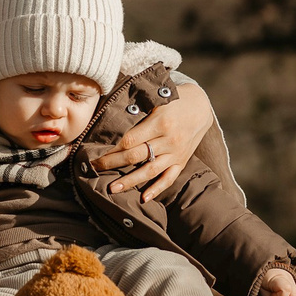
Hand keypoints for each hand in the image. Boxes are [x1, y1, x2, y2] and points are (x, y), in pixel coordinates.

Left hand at [100, 82, 215, 199]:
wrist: (200, 107)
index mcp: (160, 122)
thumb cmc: (172, 99)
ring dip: (130, 181)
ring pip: (150, 171)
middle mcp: (169, 140)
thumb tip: (108, 116)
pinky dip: (157, 189)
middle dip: (112, 163)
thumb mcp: (155, 97)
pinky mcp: (181, 162)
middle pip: (136, 156)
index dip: (111, 148)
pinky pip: (169, 178)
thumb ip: (136, 108)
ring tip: (112, 189)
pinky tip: (144, 198)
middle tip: (94, 167)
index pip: (130, 139)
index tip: (95, 151)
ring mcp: (176, 153)